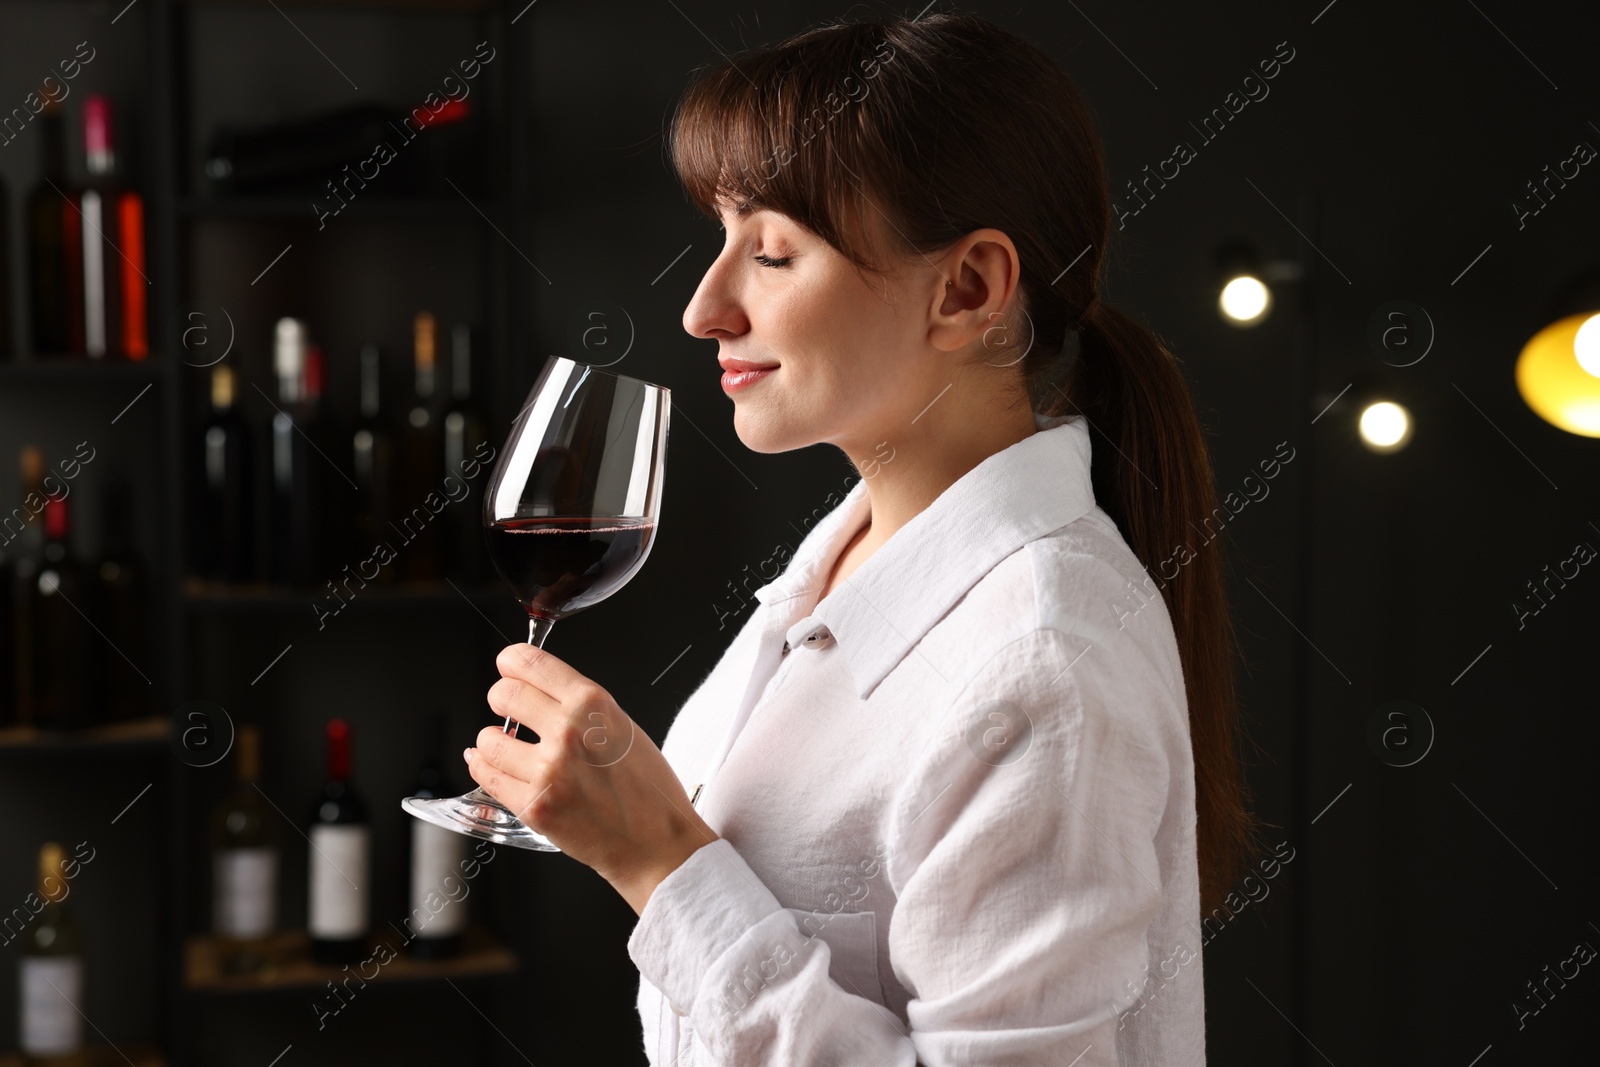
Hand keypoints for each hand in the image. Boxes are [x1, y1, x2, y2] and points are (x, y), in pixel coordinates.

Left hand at [466, 642, 719, 914]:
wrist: (656, 843)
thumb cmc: (649, 790)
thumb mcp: (625, 727)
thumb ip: (582, 707)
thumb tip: (542, 691)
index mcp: (593, 705)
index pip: (531, 663)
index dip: (511, 661)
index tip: (508, 665)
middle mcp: (568, 732)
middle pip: (503, 694)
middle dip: (500, 697)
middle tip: (505, 705)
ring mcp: (548, 771)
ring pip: (487, 739)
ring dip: (492, 740)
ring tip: (504, 745)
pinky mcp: (534, 806)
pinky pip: (487, 777)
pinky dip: (483, 767)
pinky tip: (490, 764)